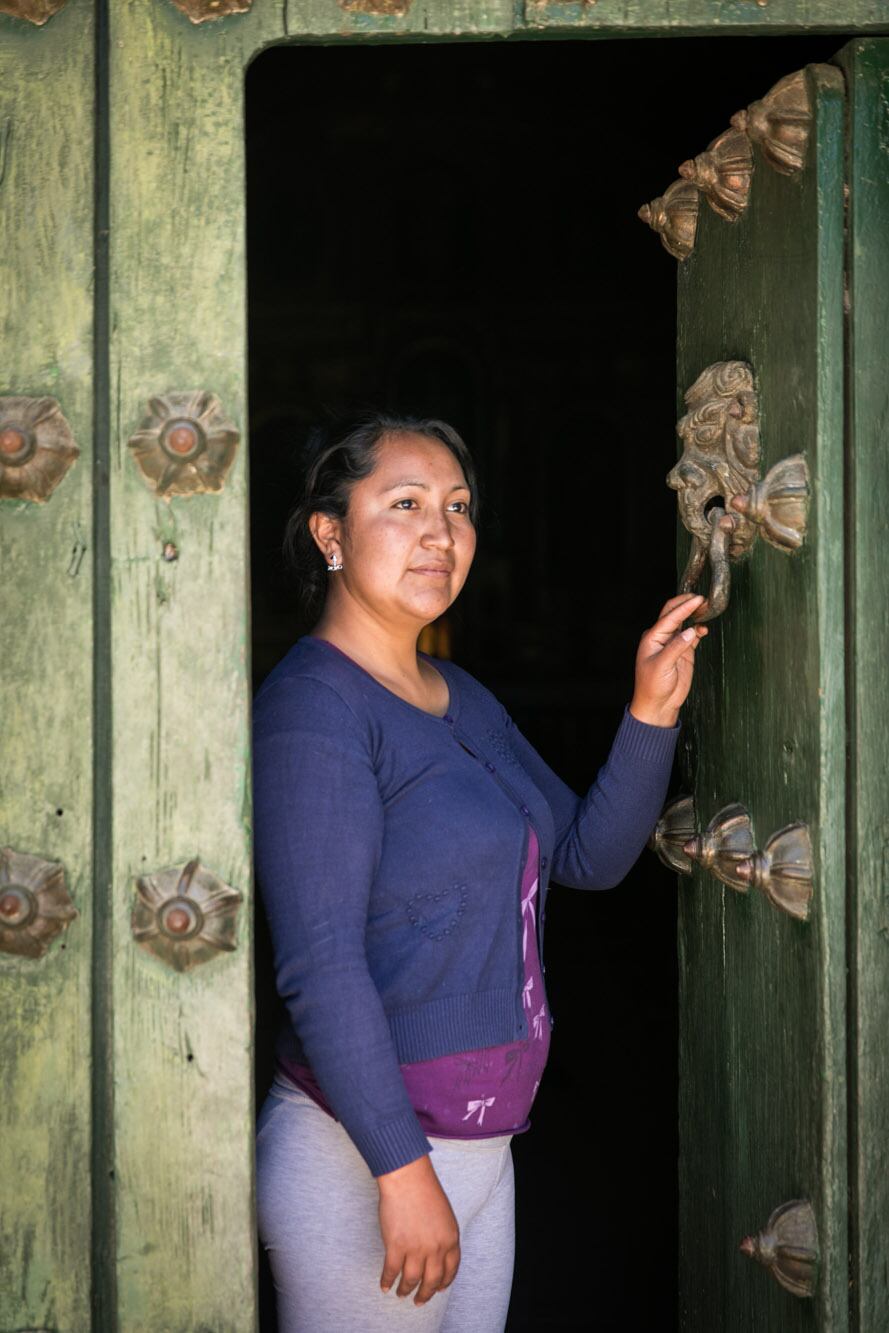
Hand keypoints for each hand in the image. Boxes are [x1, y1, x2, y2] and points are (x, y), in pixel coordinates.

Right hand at [377, 1154, 460, 1305]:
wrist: (407, 1176)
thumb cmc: (424, 1188)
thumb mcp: (444, 1214)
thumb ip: (442, 1234)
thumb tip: (434, 1253)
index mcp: (451, 1237)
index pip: (451, 1269)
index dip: (445, 1281)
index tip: (440, 1288)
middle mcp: (436, 1247)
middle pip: (433, 1280)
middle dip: (426, 1294)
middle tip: (420, 1301)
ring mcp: (416, 1248)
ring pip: (412, 1280)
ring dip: (406, 1290)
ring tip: (401, 1294)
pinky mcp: (396, 1246)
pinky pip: (391, 1271)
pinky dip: (387, 1281)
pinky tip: (385, 1286)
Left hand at [629, 593, 708, 727]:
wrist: (658, 704)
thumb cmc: (652, 686)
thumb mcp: (662, 666)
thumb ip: (676, 647)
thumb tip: (690, 631)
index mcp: (652, 638)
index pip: (670, 617)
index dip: (684, 607)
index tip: (698, 599)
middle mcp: (662, 637)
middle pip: (674, 614)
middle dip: (687, 604)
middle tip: (703, 599)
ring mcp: (673, 644)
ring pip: (684, 623)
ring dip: (694, 615)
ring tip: (707, 608)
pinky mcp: (683, 652)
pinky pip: (692, 636)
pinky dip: (699, 630)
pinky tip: (704, 629)